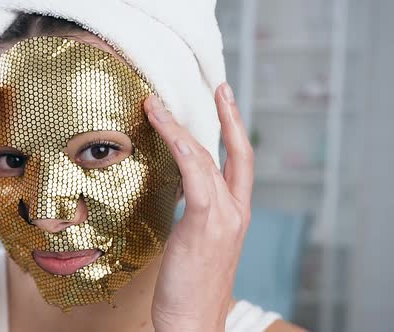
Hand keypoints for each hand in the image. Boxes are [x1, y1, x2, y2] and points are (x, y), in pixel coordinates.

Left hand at [147, 83, 253, 331]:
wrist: (193, 322)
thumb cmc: (188, 288)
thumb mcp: (193, 244)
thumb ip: (193, 215)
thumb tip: (176, 192)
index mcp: (235, 216)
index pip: (239, 164)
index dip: (235, 132)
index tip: (226, 105)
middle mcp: (236, 211)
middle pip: (231, 153)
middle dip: (226, 117)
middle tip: (217, 87)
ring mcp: (225, 216)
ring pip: (206, 158)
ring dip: (180, 127)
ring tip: (157, 105)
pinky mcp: (206, 223)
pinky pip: (195, 175)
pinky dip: (180, 147)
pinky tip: (164, 128)